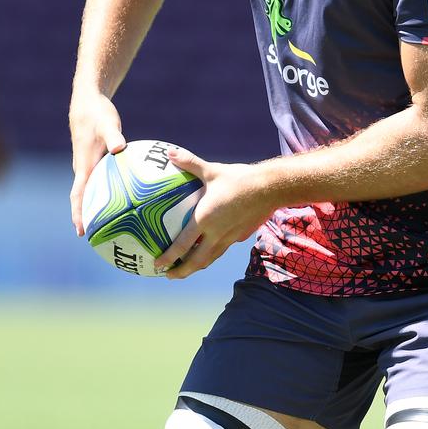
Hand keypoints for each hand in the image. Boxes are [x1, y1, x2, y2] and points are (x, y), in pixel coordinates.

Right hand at [69, 92, 126, 235]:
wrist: (88, 102)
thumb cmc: (98, 114)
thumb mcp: (107, 124)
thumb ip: (114, 137)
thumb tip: (120, 148)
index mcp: (84, 165)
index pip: (78, 195)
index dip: (79, 213)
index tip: (81, 231)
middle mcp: (84, 168)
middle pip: (83, 198)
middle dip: (88, 218)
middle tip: (96, 237)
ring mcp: (89, 164)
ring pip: (92, 190)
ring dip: (97, 206)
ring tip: (110, 224)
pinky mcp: (95, 159)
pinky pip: (101, 180)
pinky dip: (108, 190)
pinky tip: (126, 194)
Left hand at [155, 146, 274, 279]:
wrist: (270, 188)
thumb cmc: (240, 178)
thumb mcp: (212, 170)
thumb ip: (190, 163)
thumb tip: (170, 152)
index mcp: (205, 219)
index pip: (182, 246)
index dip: (168, 258)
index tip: (157, 265)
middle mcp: (216, 233)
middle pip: (196, 261)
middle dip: (181, 272)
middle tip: (169, 276)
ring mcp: (230, 237)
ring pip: (211, 258)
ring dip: (197, 267)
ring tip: (188, 270)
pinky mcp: (241, 235)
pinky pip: (223, 248)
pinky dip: (213, 254)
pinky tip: (212, 249)